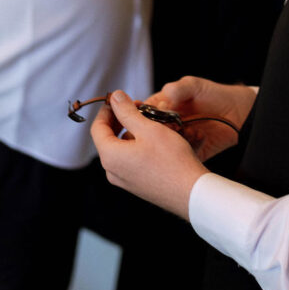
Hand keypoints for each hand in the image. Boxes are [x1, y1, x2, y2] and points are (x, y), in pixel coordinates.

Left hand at [90, 90, 206, 219]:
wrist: (191, 192)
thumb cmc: (172, 160)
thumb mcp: (148, 128)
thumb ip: (127, 111)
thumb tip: (114, 97)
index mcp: (110, 156)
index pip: (97, 127)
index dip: (107, 110)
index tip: (119, 98)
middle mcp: (112, 171)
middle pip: (107, 138)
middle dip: (120, 119)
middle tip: (137, 107)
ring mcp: (124, 180)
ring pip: (120, 149)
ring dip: (130, 132)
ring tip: (149, 122)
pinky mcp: (136, 185)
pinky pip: (129, 160)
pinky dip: (136, 146)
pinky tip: (154, 140)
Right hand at [148, 76, 255, 161]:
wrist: (239, 111)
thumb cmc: (214, 94)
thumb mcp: (193, 85)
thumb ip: (177, 89)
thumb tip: (162, 101)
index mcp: (160, 108)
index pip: (140, 116)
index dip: (144, 117)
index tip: (155, 116)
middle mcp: (166, 127)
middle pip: (149, 136)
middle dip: (160, 132)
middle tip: (174, 125)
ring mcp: (177, 141)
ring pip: (164, 149)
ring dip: (176, 140)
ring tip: (190, 130)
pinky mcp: (190, 154)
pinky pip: (183, 157)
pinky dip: (190, 147)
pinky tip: (200, 136)